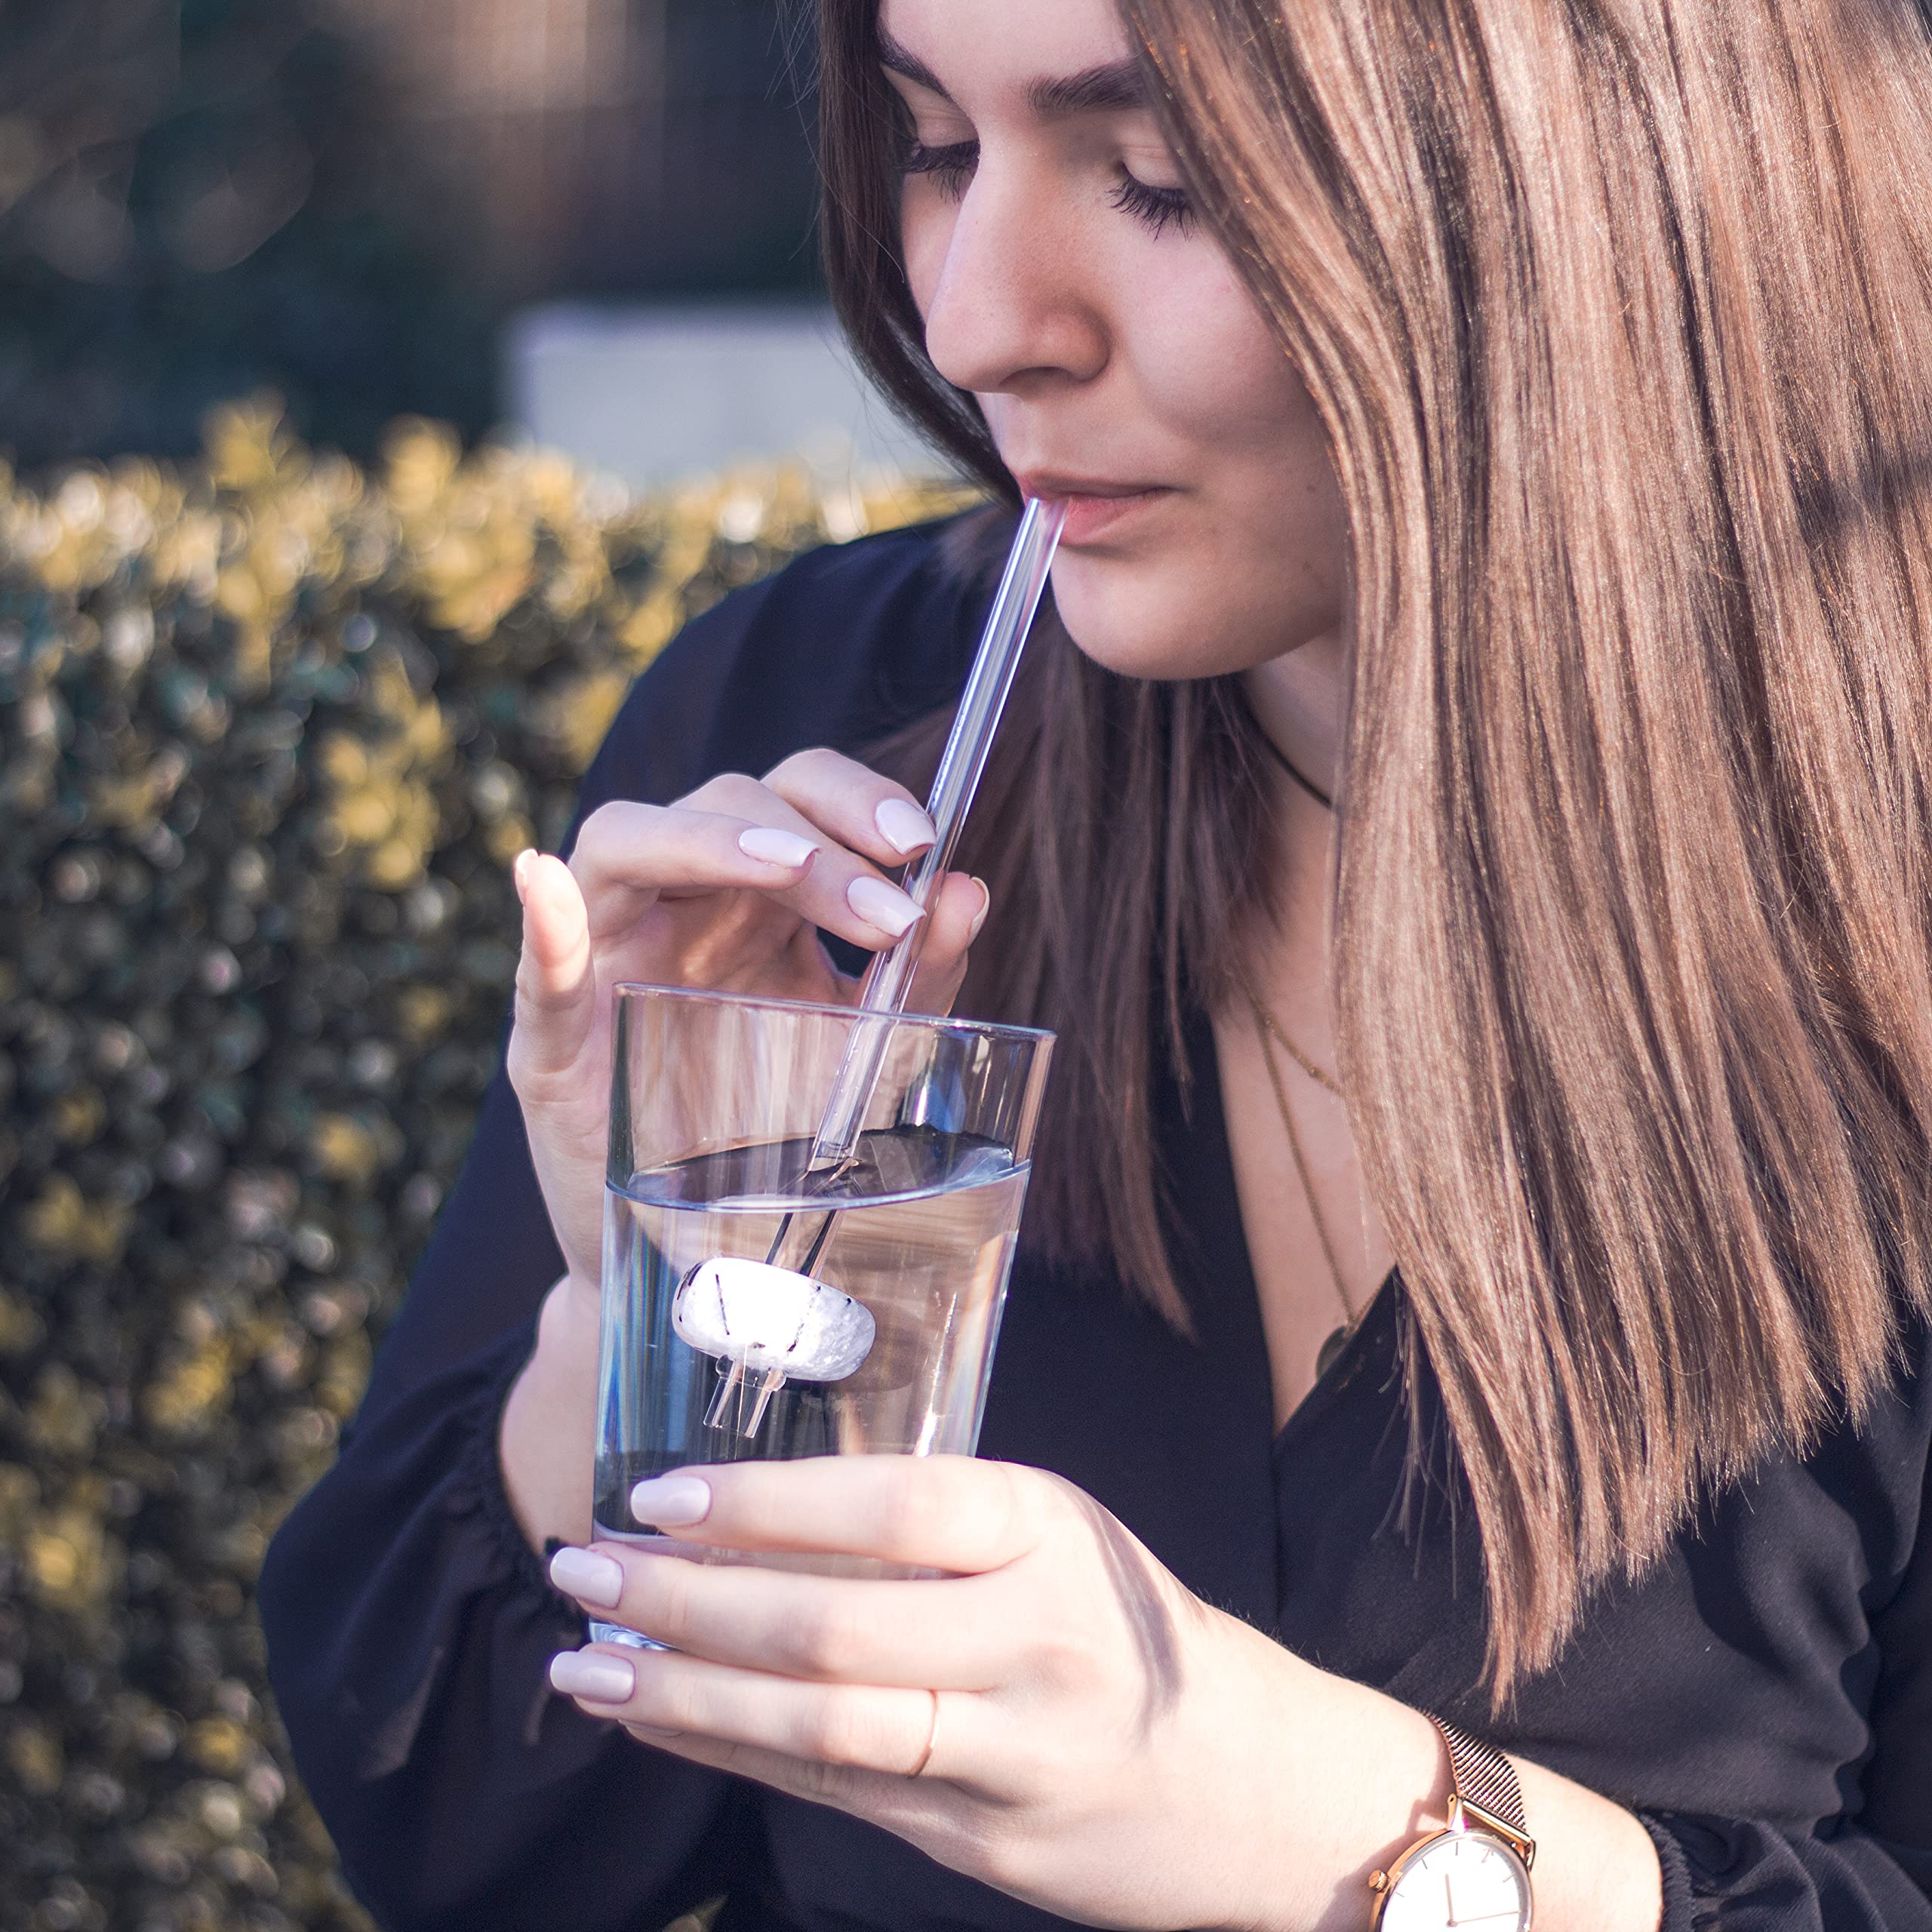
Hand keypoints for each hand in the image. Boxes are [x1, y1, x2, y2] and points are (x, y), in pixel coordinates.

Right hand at [506, 751, 987, 1295]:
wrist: (706, 1261)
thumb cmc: (778, 1136)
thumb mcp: (866, 1054)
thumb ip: (919, 979)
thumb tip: (968, 891)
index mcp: (756, 895)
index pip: (797, 794)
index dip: (855, 798)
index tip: (919, 845)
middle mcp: (679, 901)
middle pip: (725, 798)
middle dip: (814, 839)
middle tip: (886, 913)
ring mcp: (608, 957)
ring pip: (627, 841)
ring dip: (712, 841)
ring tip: (786, 863)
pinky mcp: (553, 1040)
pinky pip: (542, 969)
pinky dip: (544, 921)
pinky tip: (544, 880)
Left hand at [543, 1455, 1327, 1930]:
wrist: (1254, 1782)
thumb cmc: (1124, 1624)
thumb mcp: (1054, 1537)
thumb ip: (928, 1525)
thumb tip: (745, 1508)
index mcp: (1050, 1529)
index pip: (890, 1505)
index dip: (763, 1502)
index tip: (656, 1494)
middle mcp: (1034, 1636)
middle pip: (832, 1625)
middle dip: (686, 1599)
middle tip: (580, 1568)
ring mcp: (1011, 1751)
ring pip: (819, 1724)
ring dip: (684, 1693)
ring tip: (584, 1663)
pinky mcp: (981, 1841)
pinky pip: (831, 1791)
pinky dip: (730, 1752)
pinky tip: (655, 1721)